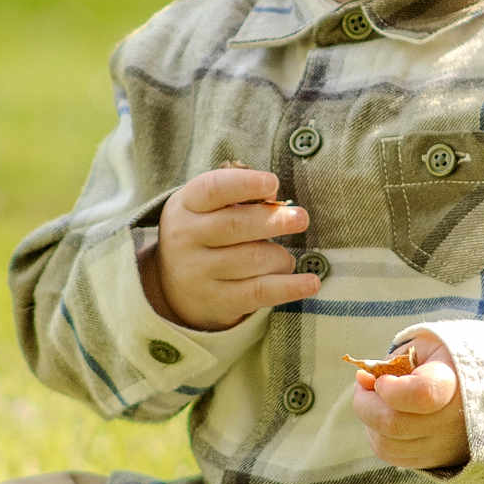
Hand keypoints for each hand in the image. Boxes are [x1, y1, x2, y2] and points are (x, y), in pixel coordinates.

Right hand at [144, 167, 317, 329]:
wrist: (172, 284)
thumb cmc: (205, 230)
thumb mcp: (208, 206)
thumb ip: (240, 194)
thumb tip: (275, 197)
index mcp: (187, 205)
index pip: (213, 189)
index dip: (244, 184)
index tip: (273, 183)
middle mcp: (187, 238)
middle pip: (235, 226)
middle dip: (273, 220)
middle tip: (301, 217)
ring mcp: (199, 272)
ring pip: (253, 260)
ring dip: (281, 256)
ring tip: (287, 258)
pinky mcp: (217, 301)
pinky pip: (259, 293)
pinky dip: (289, 287)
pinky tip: (311, 283)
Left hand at [351, 332, 468, 469]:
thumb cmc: (450, 361)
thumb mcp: (427, 345)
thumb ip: (394, 360)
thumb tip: (363, 378)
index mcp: (455, 384)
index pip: (421, 395)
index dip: (390, 388)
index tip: (383, 378)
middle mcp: (452, 421)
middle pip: (393, 424)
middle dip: (365, 403)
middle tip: (364, 384)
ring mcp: (445, 446)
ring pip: (387, 446)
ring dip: (369, 422)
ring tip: (375, 400)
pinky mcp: (437, 460)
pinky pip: (394, 457)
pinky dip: (380, 437)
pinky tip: (385, 417)